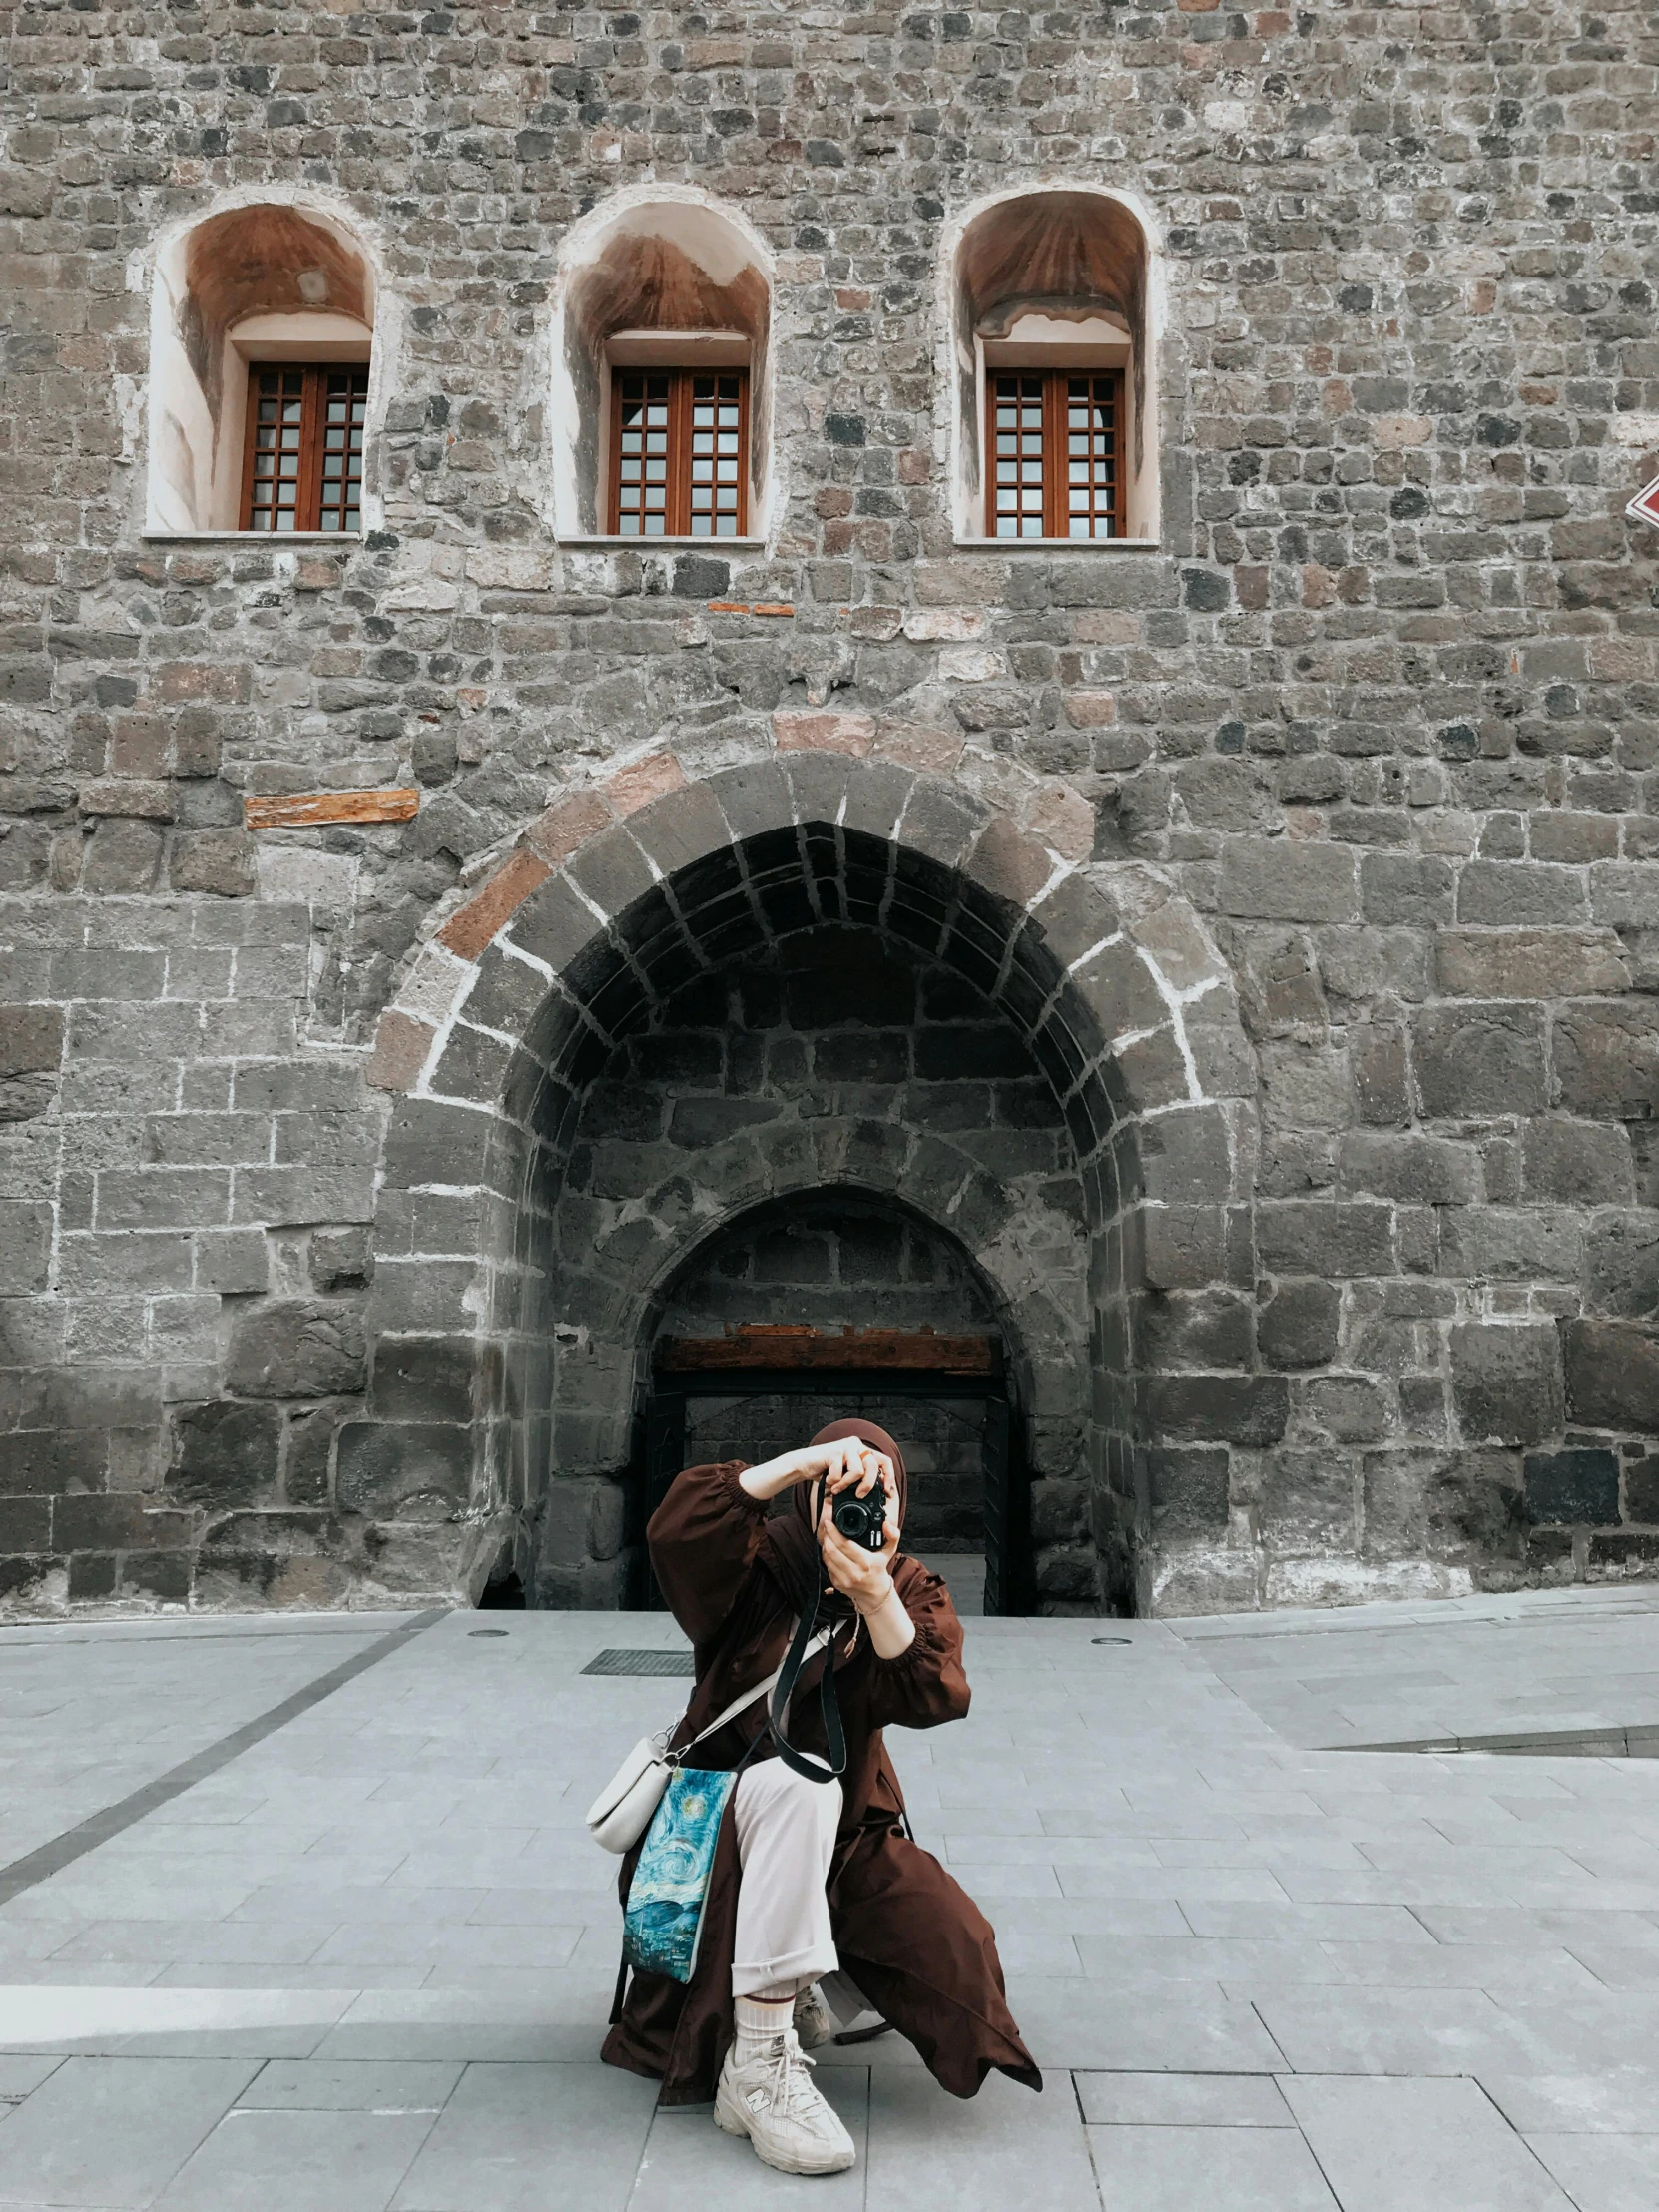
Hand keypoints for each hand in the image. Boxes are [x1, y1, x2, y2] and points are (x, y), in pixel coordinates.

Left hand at [815, 1458, 900, 1615]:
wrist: (875, 1597)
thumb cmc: (882, 1570)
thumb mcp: (891, 1552)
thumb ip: (892, 1536)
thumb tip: (889, 1523)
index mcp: (863, 1563)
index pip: (841, 1541)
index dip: (831, 1524)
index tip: (829, 1510)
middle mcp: (849, 1572)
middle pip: (828, 1545)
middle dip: (823, 1526)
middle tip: (822, 1510)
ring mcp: (840, 1578)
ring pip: (823, 1552)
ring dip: (821, 1536)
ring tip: (822, 1520)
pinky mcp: (834, 1580)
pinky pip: (824, 1560)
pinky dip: (823, 1547)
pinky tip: (824, 1535)